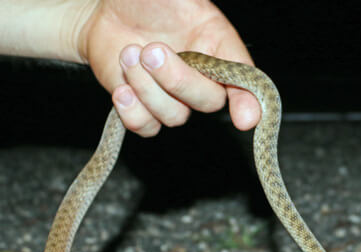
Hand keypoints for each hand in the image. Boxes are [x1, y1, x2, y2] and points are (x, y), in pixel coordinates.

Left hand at [78, 0, 260, 135]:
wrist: (110, 13)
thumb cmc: (150, 0)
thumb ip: (195, 6)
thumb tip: (206, 5)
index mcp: (217, 48)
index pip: (243, 81)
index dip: (248, 102)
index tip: (245, 119)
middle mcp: (200, 79)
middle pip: (208, 102)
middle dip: (178, 80)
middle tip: (151, 51)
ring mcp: (173, 99)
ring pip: (175, 117)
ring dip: (147, 89)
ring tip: (128, 54)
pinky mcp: (146, 111)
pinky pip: (147, 128)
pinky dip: (134, 112)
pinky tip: (122, 90)